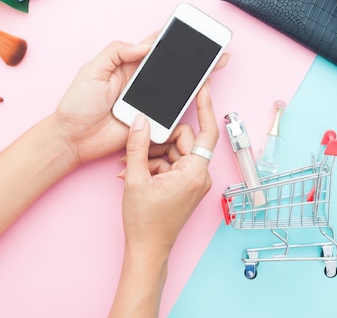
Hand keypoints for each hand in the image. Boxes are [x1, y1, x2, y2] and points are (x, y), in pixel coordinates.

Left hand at [51, 34, 228, 168]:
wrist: (73, 138)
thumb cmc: (78, 104)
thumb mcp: (93, 70)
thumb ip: (117, 52)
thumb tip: (145, 46)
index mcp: (127, 65)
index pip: (154, 47)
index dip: (173, 38)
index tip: (190, 29)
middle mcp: (141, 82)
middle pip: (172, 66)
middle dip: (194, 57)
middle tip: (215, 48)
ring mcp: (147, 101)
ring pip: (176, 86)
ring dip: (196, 76)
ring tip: (216, 64)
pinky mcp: (151, 119)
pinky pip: (172, 109)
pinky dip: (188, 100)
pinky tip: (202, 89)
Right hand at [120, 83, 218, 257]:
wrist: (146, 250)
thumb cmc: (145, 222)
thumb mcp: (135, 179)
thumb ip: (138, 146)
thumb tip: (140, 120)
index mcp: (194, 172)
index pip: (206, 132)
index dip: (206, 106)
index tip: (204, 88)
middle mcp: (200, 176)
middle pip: (182, 141)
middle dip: (158, 142)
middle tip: (136, 150)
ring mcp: (194, 182)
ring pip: (174, 153)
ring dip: (152, 156)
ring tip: (130, 167)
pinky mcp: (186, 186)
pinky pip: (172, 165)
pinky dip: (155, 166)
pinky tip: (135, 173)